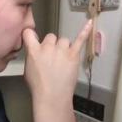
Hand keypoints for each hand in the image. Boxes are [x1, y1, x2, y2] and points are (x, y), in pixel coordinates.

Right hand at [22, 1, 100, 121]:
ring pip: (63, 40)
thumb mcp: (28, 77)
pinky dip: (87, 30)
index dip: (31, 39)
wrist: (51, 101)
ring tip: (62, 65)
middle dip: (52, 48)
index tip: (29, 37)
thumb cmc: (39, 94)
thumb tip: (34, 65)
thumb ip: (31, 64)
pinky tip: (93, 20)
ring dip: (64, 49)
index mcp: (32, 52)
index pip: (31, 36)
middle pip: (51, 38)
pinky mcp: (74, 55)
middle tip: (51, 67)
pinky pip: (80, 39)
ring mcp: (61, 50)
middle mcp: (47, 47)